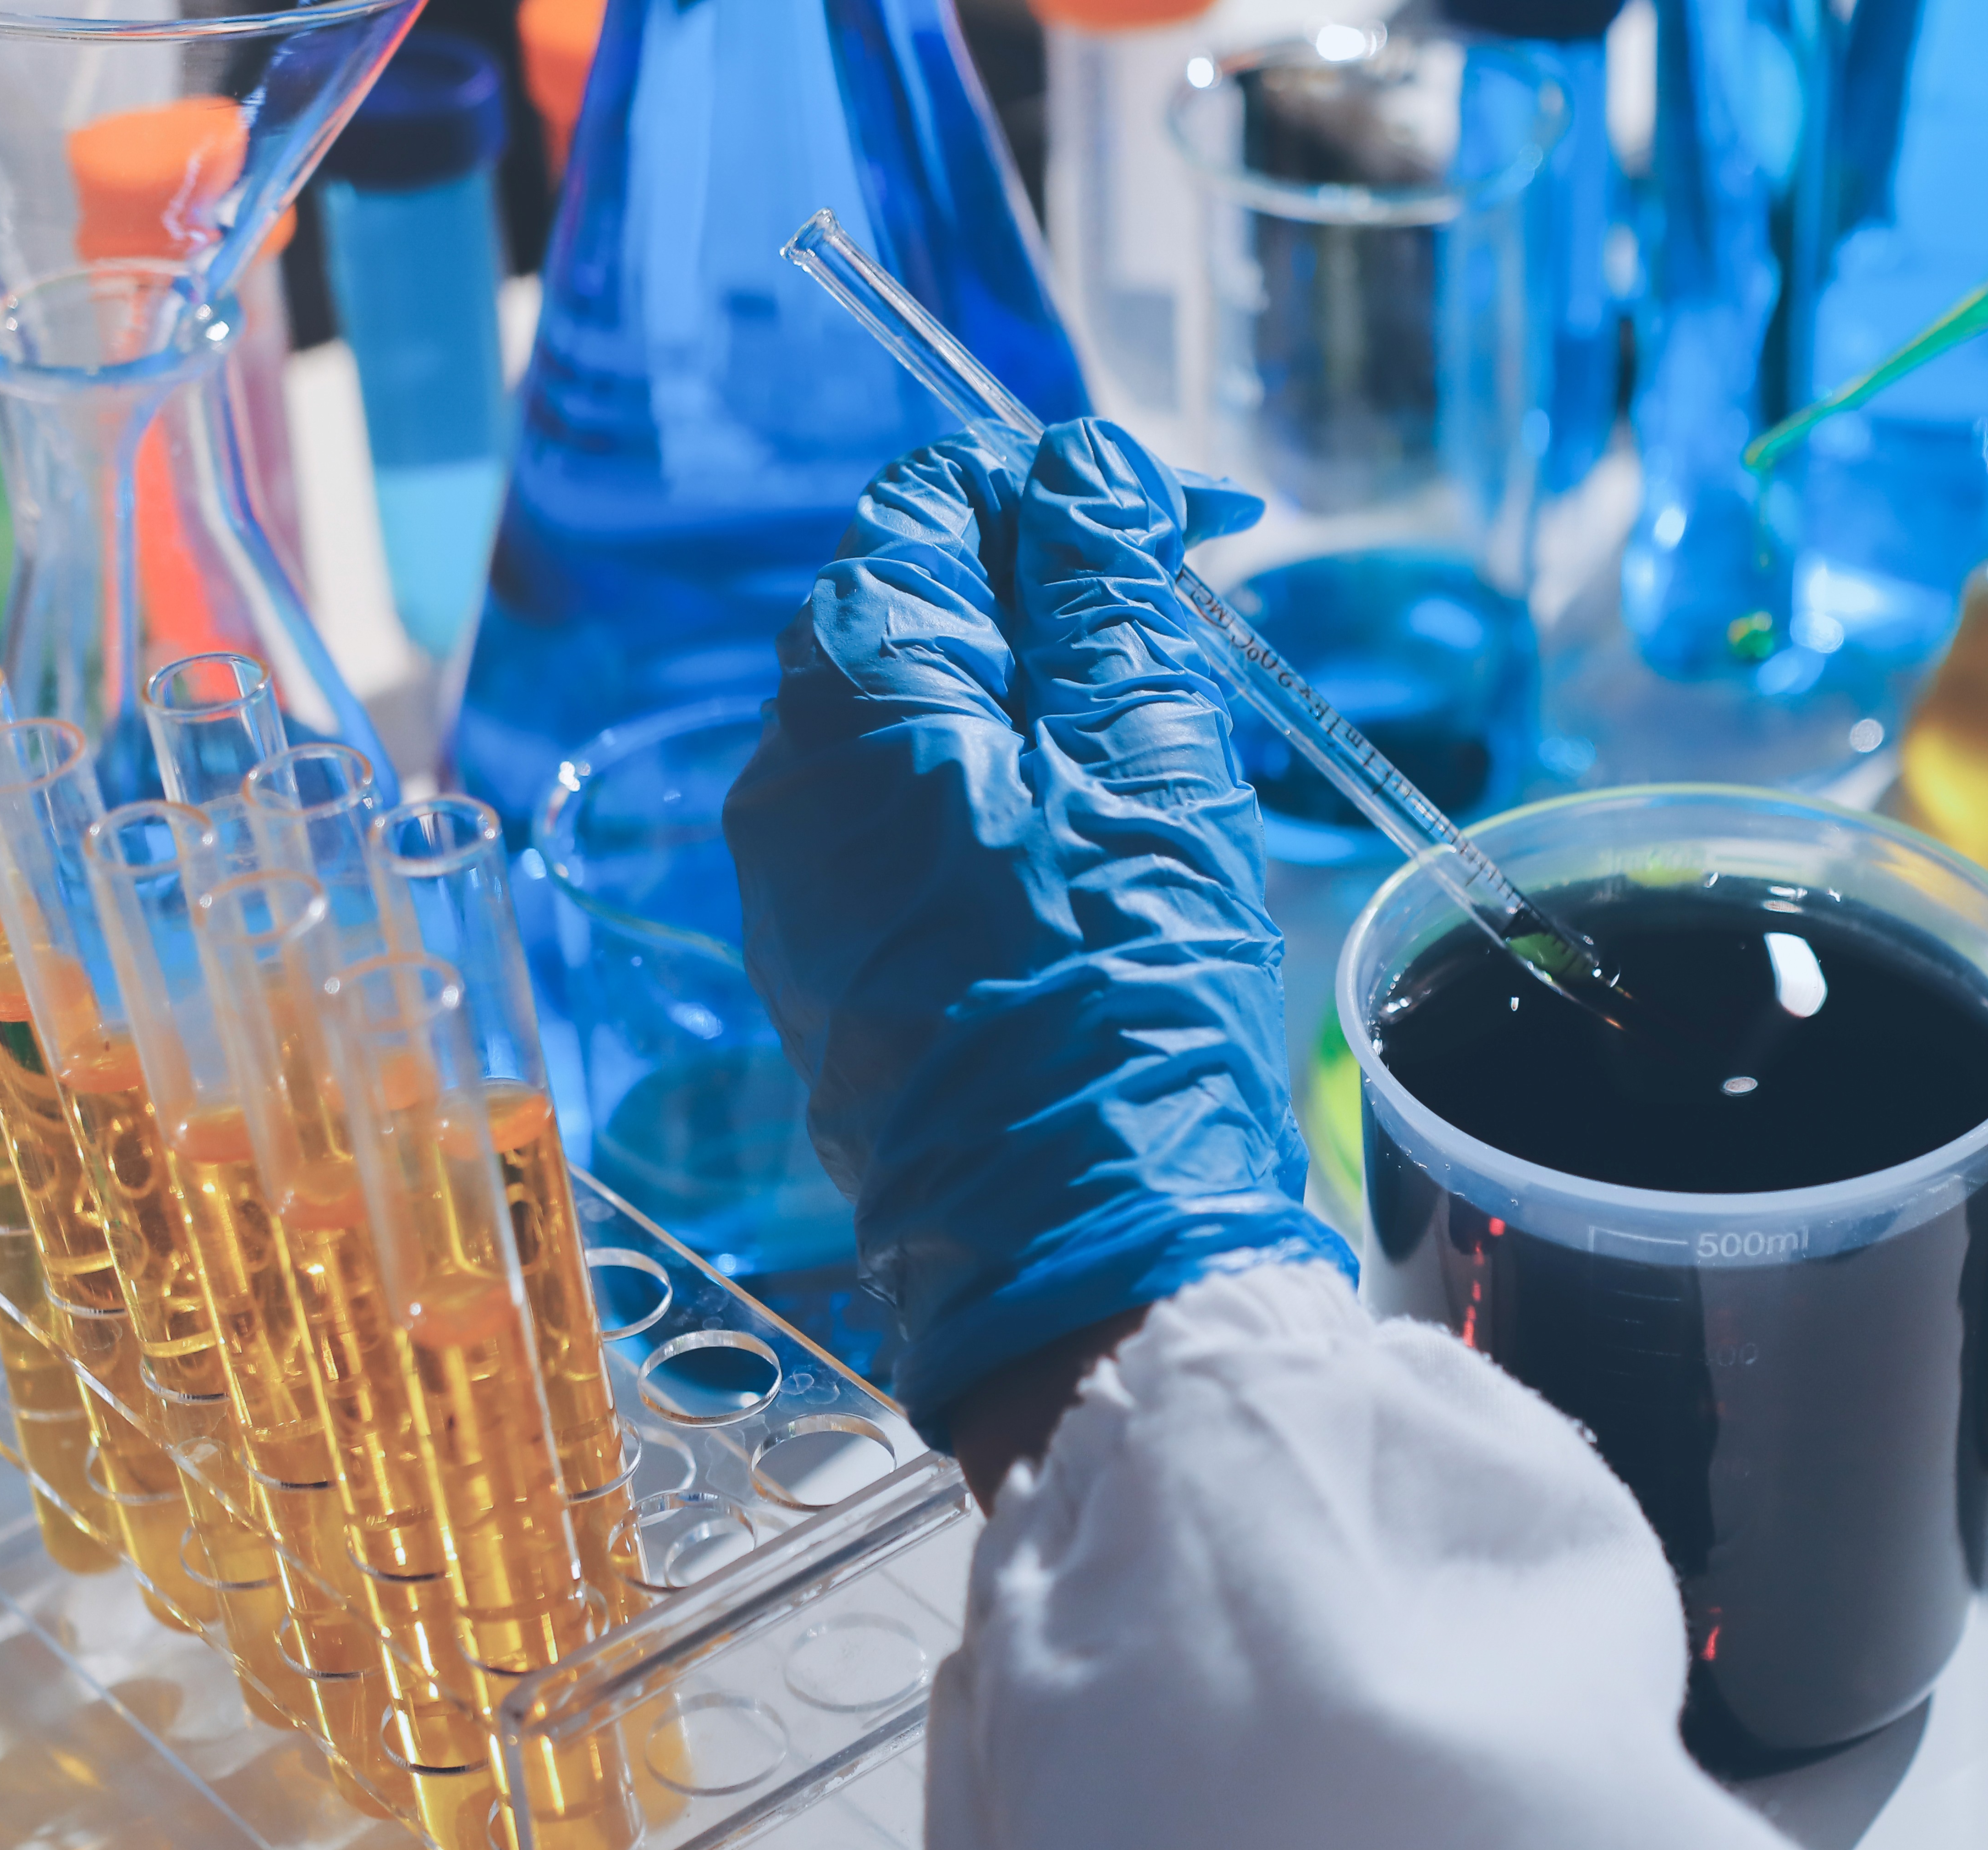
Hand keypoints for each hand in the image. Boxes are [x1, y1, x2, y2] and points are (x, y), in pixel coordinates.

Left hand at [725, 418, 1355, 1447]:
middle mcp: (791, 779)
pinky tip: (1103, 860)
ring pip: (928, 729)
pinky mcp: (841, 970)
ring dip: (1046, 707)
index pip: (929, 506)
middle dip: (1061, 602)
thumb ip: (1104, 589)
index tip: (1191, 529)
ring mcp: (804, 886)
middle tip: (1196, 650)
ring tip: (1166, 763)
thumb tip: (1082, 469)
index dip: (1064, 488)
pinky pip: (918, 833)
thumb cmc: (1118, 997)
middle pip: (922, 613)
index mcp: (853, 694)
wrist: (1076, 1243)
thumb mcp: (1144, 754)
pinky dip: (1011, 806)